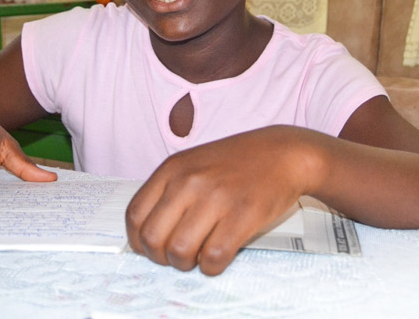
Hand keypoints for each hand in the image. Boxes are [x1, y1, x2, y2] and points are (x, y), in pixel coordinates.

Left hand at [125, 126, 317, 275]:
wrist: (283, 153)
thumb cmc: (238, 162)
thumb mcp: (194, 163)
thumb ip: (170, 191)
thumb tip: (148, 233)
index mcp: (173, 169)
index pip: (135, 215)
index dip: (139, 241)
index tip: (150, 249)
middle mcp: (189, 181)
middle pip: (153, 238)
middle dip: (161, 257)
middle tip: (177, 256)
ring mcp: (216, 198)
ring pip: (180, 251)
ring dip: (187, 264)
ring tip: (199, 256)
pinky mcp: (242, 215)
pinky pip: (214, 256)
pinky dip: (212, 266)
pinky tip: (218, 257)